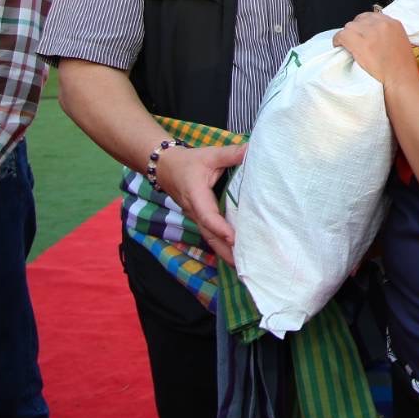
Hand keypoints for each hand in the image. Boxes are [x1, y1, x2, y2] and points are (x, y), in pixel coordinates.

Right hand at [153, 143, 246, 265]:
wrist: (166, 168)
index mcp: (196, 196)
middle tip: (244, 266)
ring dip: (225, 253)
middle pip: (210, 236)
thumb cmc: (189, 162)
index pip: (208, 215)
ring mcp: (197, 217)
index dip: (220, 227)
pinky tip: (236, 255)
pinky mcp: (200, 219)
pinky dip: (222, 246)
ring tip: (243, 267)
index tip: (233, 238)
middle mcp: (195, 211)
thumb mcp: (210, 155)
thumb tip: (252, 150)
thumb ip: (230, 154)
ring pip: (210, 239)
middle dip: (225, 251)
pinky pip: (211, 235)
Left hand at [334, 11, 416, 87]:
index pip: (372, 16)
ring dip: (347, 36)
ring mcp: (370, 32)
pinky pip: (341, 35)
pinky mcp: (359, 42)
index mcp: (394, 24)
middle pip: (360, 20)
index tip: (362, 34)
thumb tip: (374, 36)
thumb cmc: (402, 69)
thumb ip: (388, 35)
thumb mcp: (401, 44)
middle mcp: (382, 24)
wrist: (401, 80)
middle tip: (355, 42)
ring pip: (350, 27)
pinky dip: (338, 41)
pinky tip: (340, 47)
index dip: (364, 26)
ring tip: (348, 46)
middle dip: (356, 30)